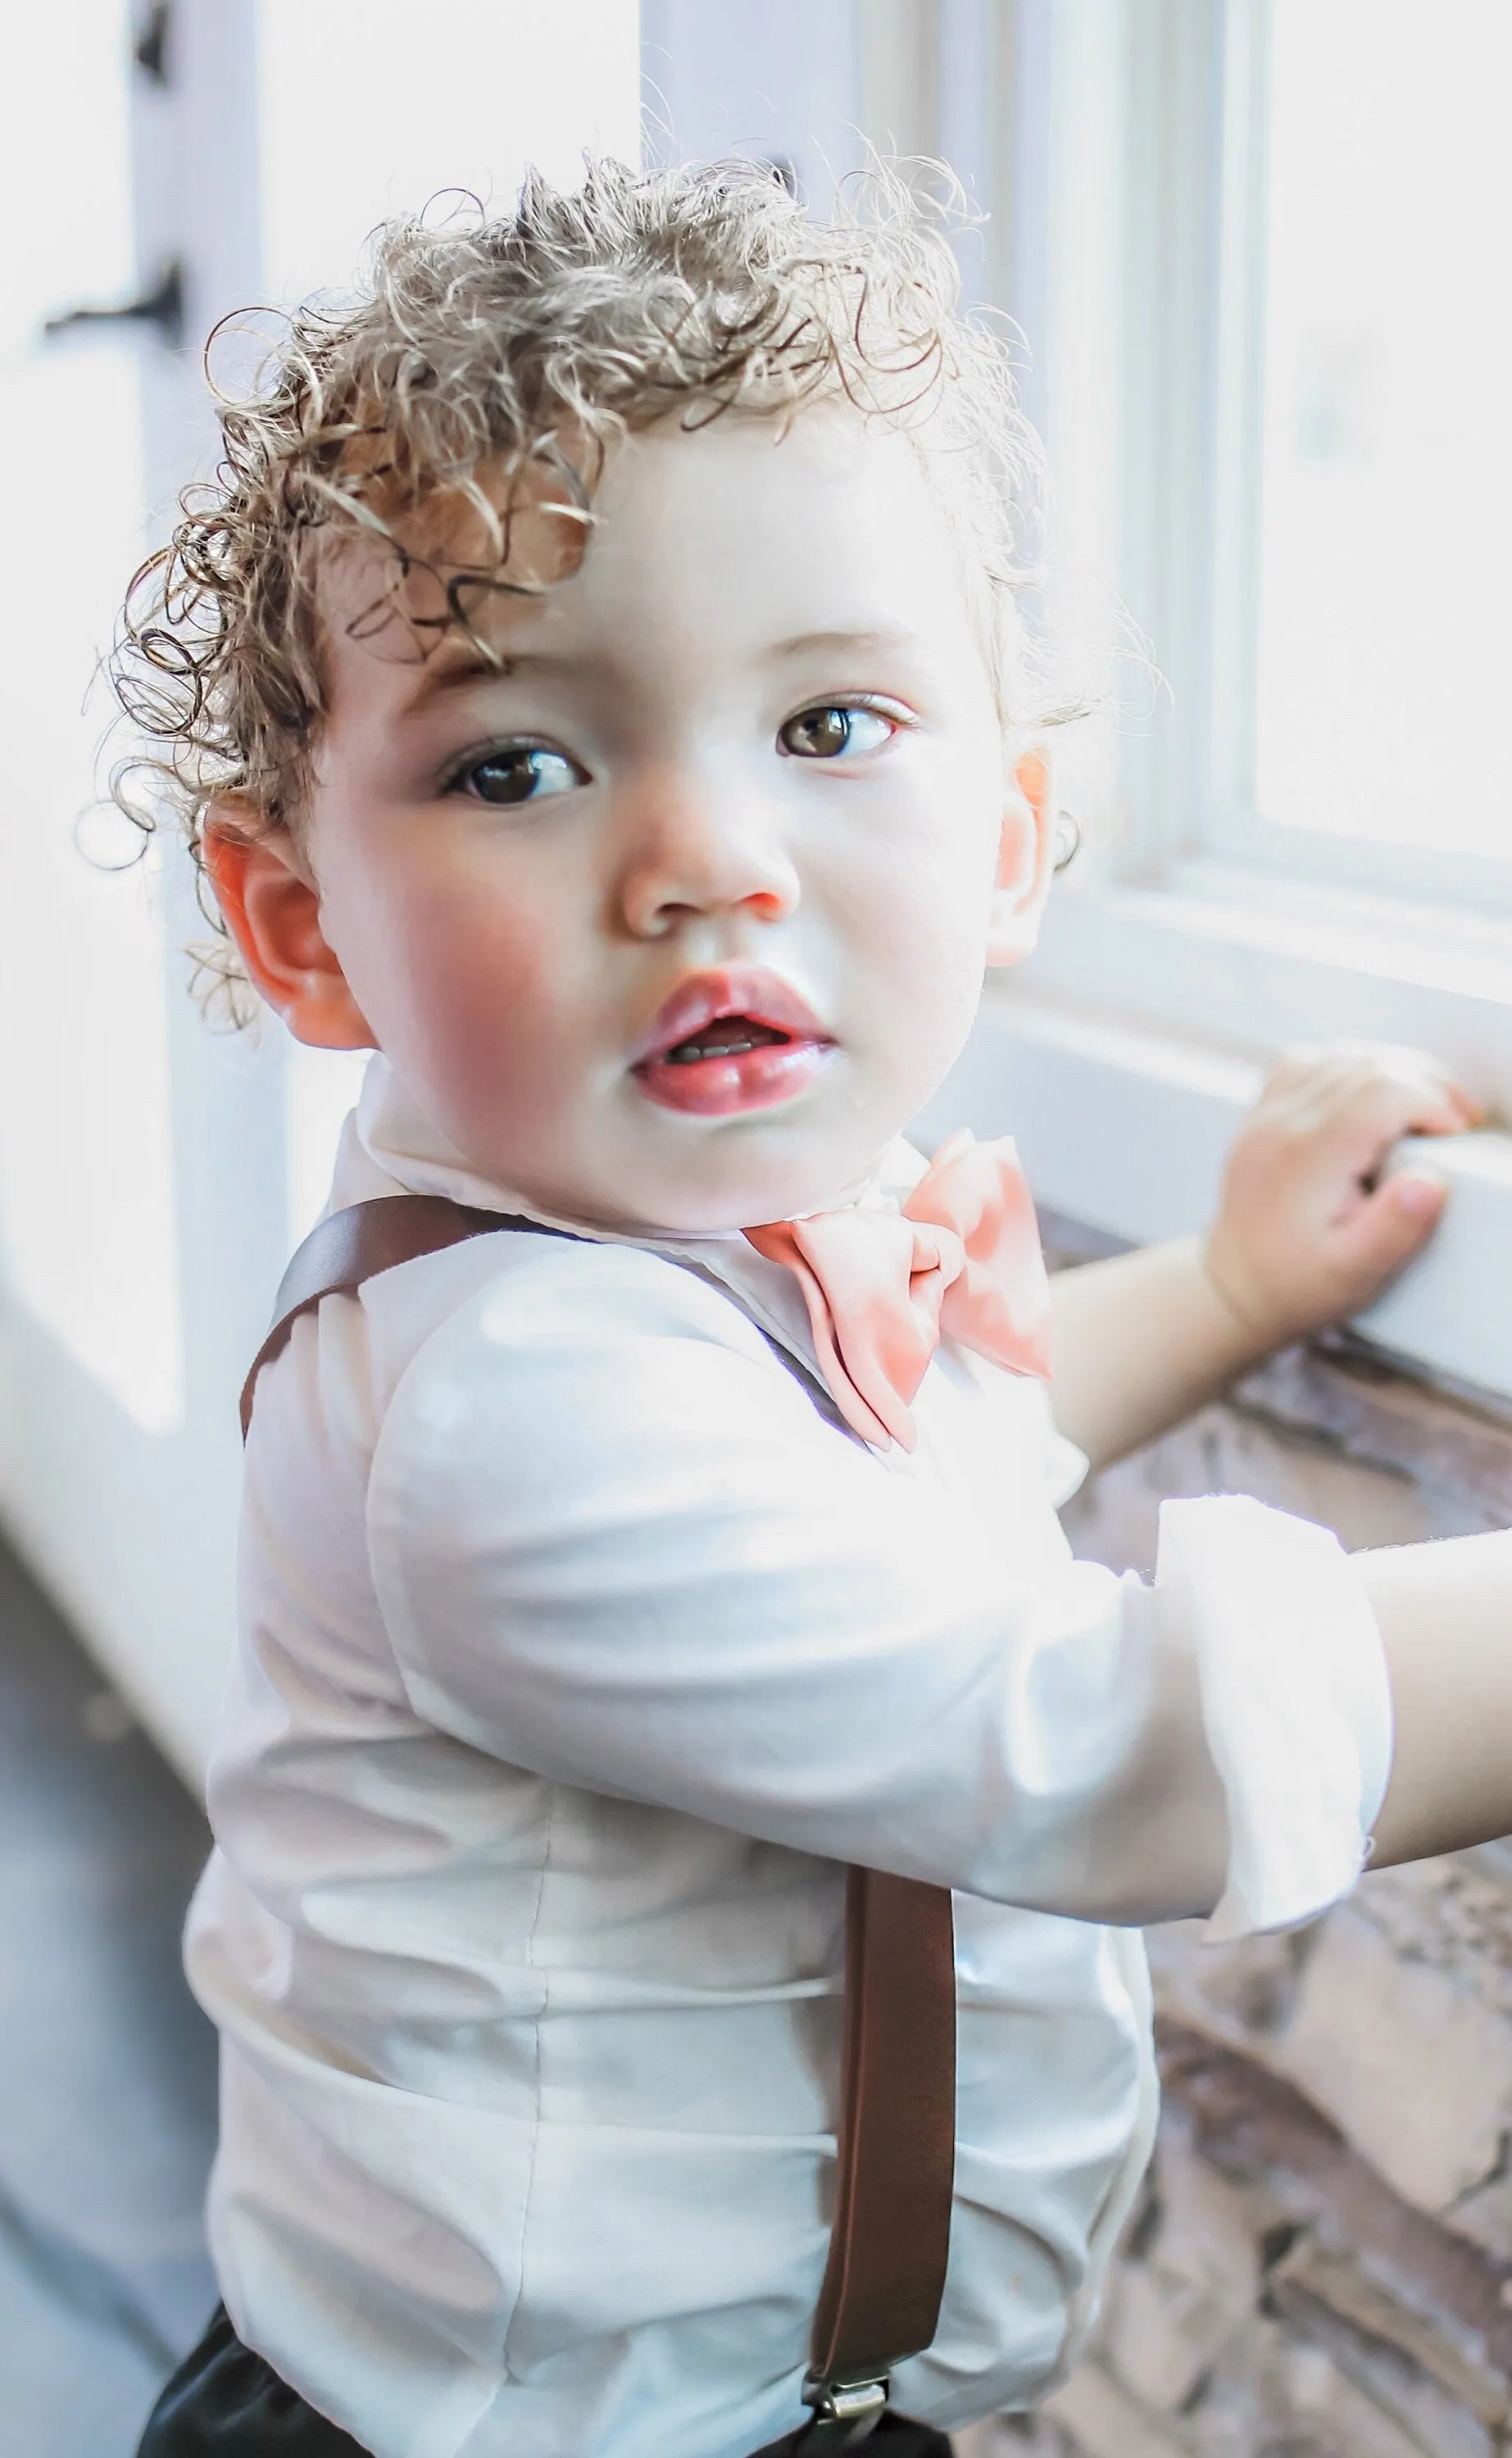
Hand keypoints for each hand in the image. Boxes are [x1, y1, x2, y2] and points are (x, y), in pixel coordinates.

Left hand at [1202, 1043, 1479, 1349]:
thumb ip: (1395, 1227)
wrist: (1237, 1286)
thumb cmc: (1299, 1283)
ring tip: (1421, 1111)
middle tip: (1450, 1123)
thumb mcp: (1355, 1271)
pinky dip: (1351, 1069)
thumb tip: (1430, 1180)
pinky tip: (1370, 1101)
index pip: (1384, 1091)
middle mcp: (1282, 1124)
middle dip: (1426, 1084)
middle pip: (1370, 1063)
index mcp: (1307, 1157)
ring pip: (1343, 1054)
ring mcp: (1268, 1113)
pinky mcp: (1264, 1112)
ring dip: (1394, 1072)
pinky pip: (1311, 1061)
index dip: (1434, 1104)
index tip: (1452, 1139)